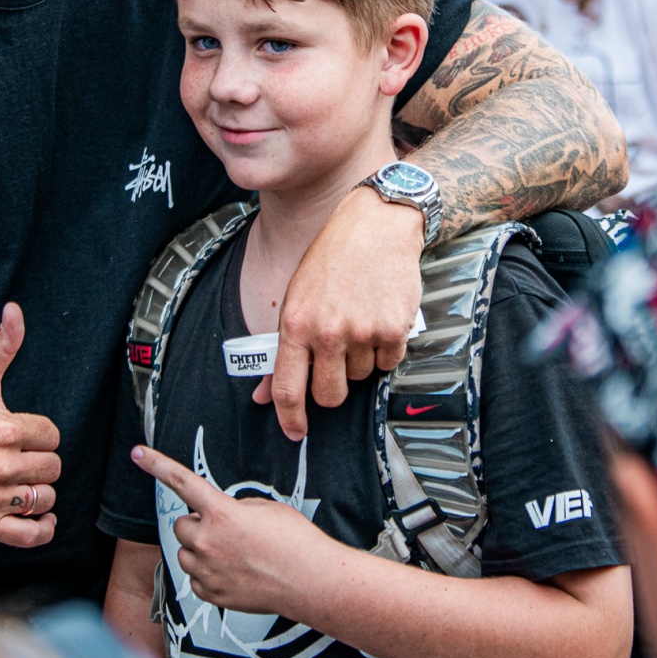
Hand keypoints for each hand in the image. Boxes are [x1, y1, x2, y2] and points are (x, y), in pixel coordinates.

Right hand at [0, 303, 61, 547]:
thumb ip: (1, 346)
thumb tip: (15, 310)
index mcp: (3, 429)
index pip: (51, 436)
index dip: (40, 435)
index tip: (23, 436)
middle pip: (52, 467)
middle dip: (40, 463)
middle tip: (19, 460)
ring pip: (44, 498)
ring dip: (39, 493)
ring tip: (20, 484)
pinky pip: (29, 534)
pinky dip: (43, 528)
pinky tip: (41, 517)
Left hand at [136, 445, 333, 613]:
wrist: (311, 581)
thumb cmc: (296, 542)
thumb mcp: (265, 509)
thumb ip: (233, 509)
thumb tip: (221, 519)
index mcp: (222, 513)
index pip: (182, 482)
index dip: (157, 465)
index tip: (138, 453)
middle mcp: (207, 541)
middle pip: (182, 525)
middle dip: (198, 524)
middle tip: (226, 531)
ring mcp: (206, 571)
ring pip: (186, 553)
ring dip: (201, 549)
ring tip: (234, 554)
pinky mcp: (210, 594)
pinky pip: (195, 578)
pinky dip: (209, 574)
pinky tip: (235, 573)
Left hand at [263, 186, 424, 439]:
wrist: (376, 225)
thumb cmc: (331, 259)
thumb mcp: (296, 299)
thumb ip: (282, 350)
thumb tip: (262, 396)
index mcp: (295, 324)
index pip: (287, 388)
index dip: (290, 418)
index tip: (295, 433)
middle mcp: (328, 332)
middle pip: (329, 395)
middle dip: (332, 388)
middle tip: (336, 362)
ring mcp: (363, 332)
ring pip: (362, 377)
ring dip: (361, 360)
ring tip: (359, 322)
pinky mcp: (394, 329)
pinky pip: (389, 362)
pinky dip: (385, 350)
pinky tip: (380, 319)